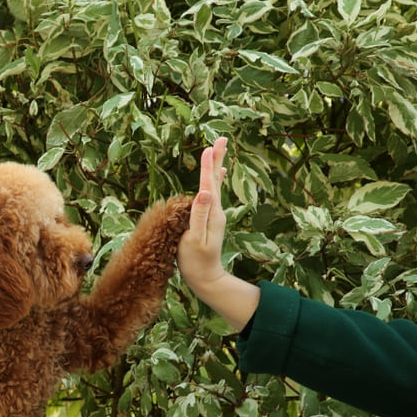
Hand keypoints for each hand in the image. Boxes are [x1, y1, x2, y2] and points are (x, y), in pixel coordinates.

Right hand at [178, 138, 227, 292]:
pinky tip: (215, 178)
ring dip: (215, 167)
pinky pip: (212, 195)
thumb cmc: (196, 262)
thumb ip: (199, 215)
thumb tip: (204, 193)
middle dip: (217, 159)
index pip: (208, 185)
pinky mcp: (209, 219)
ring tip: (218, 151)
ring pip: (214, 185)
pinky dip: (213, 182)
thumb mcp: (194, 239)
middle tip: (222, 139)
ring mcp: (214, 215)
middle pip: (215, 180)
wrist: (206, 278)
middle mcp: (215, 211)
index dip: (208, 166)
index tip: (209, 147)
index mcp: (211, 214)